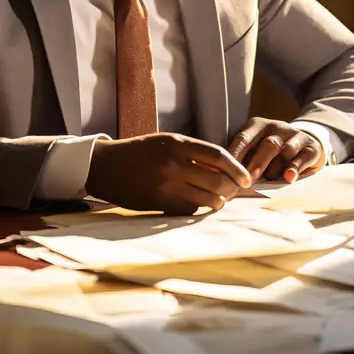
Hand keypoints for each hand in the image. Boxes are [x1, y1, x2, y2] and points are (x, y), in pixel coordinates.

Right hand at [86, 132, 251, 214]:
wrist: (106, 166)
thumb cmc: (140, 151)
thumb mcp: (166, 142)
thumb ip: (193, 153)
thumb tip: (224, 170)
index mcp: (177, 143)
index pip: (218, 156)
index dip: (237, 169)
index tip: (247, 178)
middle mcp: (173, 163)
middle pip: (217, 181)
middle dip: (232, 189)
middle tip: (235, 191)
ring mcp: (167, 185)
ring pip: (207, 200)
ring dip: (218, 202)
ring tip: (219, 200)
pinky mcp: (160, 203)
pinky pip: (189, 210)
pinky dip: (198, 209)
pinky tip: (197, 204)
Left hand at [228, 117, 325, 183]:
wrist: (304, 142)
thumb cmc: (270, 151)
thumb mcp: (254, 146)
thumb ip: (242, 158)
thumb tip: (223, 176)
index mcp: (257, 125)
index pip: (243, 139)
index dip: (235, 156)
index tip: (226, 173)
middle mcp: (276, 126)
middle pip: (267, 145)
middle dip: (256, 164)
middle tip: (247, 181)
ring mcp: (295, 135)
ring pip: (285, 152)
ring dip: (276, 169)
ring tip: (269, 181)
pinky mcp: (311, 146)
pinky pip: (302, 158)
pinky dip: (295, 168)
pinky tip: (288, 178)